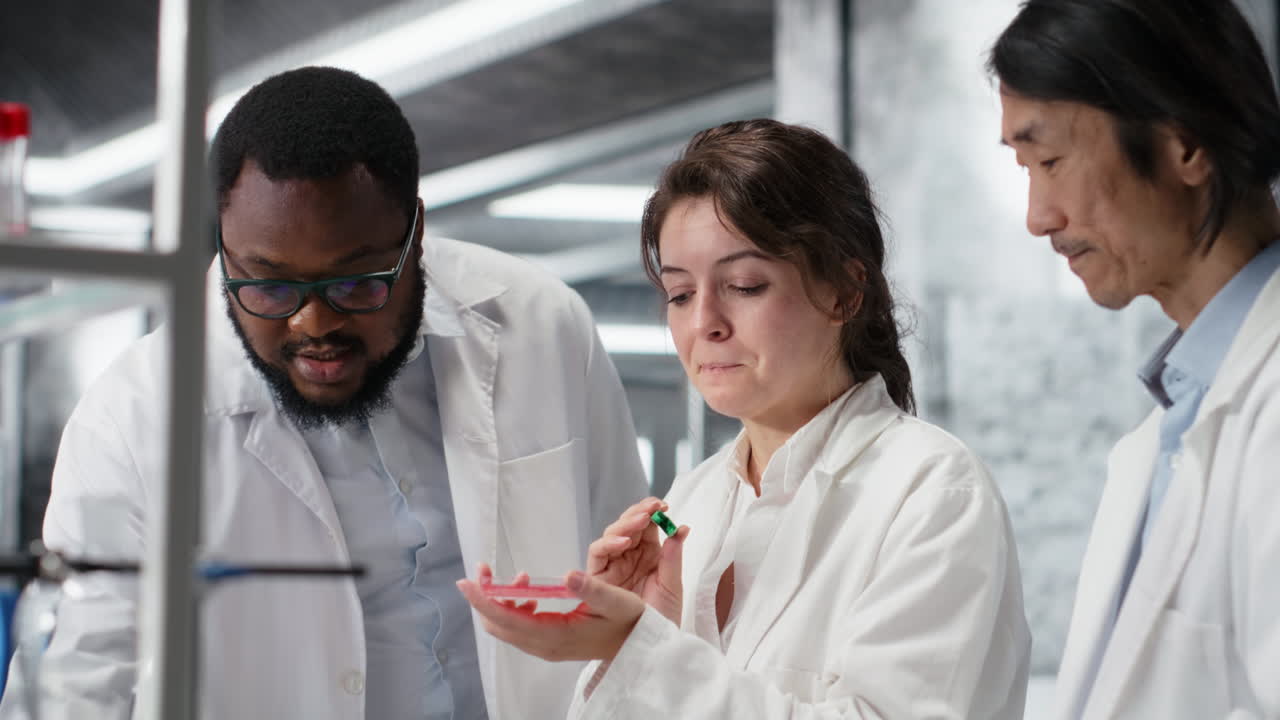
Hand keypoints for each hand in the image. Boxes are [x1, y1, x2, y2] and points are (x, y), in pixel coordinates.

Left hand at [456, 563, 644, 662]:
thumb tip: (566, 574)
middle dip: (485, 597)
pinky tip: (529, 591)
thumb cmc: (630, 622)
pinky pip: (518, 627)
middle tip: (487, 569)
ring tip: (520, 577)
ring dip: (501, 600)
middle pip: (497, 625)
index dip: (483, 600)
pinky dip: (514, 607)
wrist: (638, 647)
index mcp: (555, 635)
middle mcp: (544, 645)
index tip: (466, 582)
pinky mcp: (548, 643)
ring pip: (506, 626)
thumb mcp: (616, 601)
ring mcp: (544, 646)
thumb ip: (591, 588)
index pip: (506, 619)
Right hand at [587, 498, 689, 623]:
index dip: (652, 512)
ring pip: (612, 534)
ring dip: (625, 524)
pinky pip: (598, 553)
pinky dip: (609, 544)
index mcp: (648, 555)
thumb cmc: (662, 618)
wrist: (649, 646)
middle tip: (652, 508)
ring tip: (641, 520)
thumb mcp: (672, 586)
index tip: (663, 506)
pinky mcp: (598, 577)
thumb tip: (681, 528)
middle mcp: (629, 556)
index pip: (646, 525)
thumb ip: (674, 557)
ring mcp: (613, 565)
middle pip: (627, 525)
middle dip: (638, 513)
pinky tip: (624, 542)